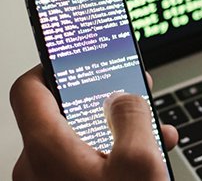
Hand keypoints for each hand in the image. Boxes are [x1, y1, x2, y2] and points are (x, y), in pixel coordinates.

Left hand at [10, 64, 177, 180]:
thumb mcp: (139, 161)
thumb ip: (132, 117)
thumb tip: (124, 98)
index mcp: (47, 148)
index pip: (29, 89)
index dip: (52, 65)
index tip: (77, 56)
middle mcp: (39, 165)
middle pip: (63, 113)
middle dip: (104, 100)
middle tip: (130, 92)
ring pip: (79, 140)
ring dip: (117, 130)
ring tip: (151, 132)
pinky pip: (84, 163)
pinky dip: (113, 153)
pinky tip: (145, 159)